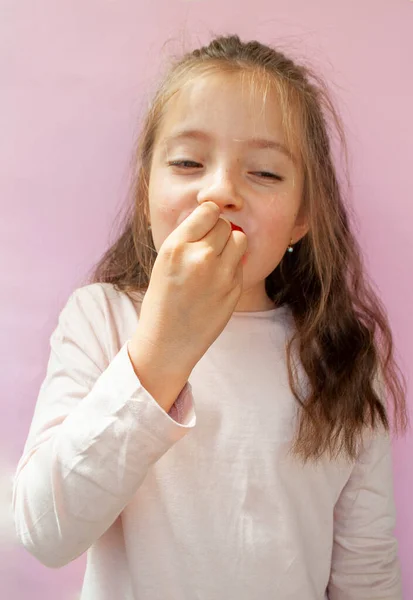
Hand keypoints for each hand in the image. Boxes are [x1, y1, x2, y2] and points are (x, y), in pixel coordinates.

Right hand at [129, 201, 247, 374]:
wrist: (167, 342)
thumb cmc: (162, 299)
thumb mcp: (164, 261)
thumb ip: (188, 238)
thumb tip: (214, 216)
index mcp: (176, 247)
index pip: (208, 211)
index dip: (208, 216)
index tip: (204, 225)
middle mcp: (200, 257)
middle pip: (225, 225)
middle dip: (218, 233)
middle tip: (207, 249)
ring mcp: (220, 275)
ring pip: (240, 240)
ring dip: (231, 246)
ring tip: (216, 261)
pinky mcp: (234, 290)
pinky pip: (241, 264)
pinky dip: (232, 269)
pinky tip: (216, 283)